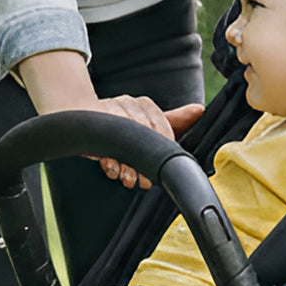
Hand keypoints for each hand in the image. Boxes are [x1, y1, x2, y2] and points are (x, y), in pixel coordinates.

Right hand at [89, 97, 205, 188]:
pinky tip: (115, 171)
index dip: (164, 147)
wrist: (86, 116)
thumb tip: (200, 110)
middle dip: (145, 162)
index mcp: (144, 104)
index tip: (165, 166)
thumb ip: (175, 119)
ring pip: (122, 141)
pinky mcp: (92, 126)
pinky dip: (110, 162)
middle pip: (142, 135)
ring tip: (131, 180)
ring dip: (127, 165)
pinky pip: (102, 145)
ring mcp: (108, 113)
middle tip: (147, 182)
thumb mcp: (150, 121)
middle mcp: (127, 104)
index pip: (161, 125)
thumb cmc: (125, 122)